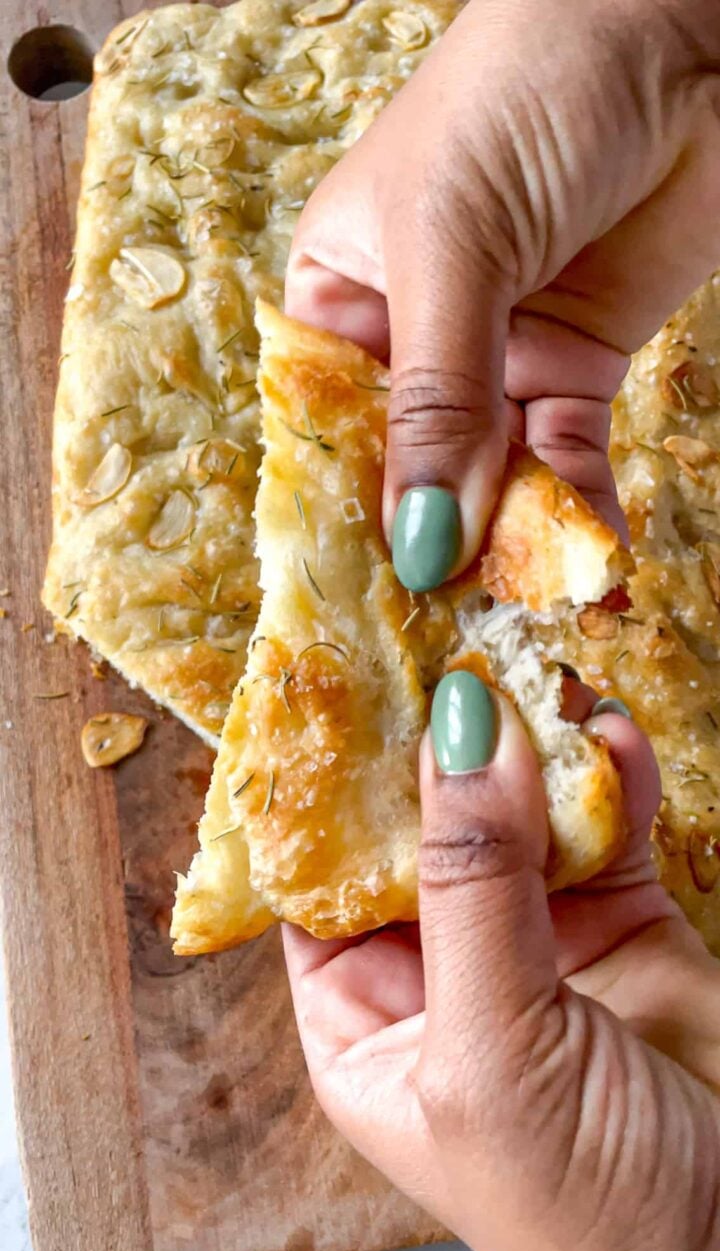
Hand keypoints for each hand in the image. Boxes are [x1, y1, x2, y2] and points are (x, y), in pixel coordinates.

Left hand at [284, 675, 719, 1250]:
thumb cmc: (584, 1210)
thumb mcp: (491, 1053)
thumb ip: (472, 888)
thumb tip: (457, 731)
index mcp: (367, 1020)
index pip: (318, 881)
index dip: (322, 791)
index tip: (330, 689)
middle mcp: (441, 968)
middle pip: (419, 829)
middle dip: (431, 745)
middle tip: (435, 644)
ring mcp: (534, 935)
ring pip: (514, 809)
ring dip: (524, 739)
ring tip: (527, 666)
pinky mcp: (622, 917)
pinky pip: (604, 821)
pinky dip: (607, 771)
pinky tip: (605, 729)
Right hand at [286, 0, 719, 586]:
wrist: (680, 33)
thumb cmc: (523, 93)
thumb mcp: (452, 241)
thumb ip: (437, 396)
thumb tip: (420, 542)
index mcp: (342, 295)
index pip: (326, 425)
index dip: (340, 513)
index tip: (356, 602)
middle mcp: (414, 339)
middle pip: (409, 469)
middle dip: (430, 545)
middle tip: (447, 636)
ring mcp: (497, 360)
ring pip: (490, 479)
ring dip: (510, 546)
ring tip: (524, 614)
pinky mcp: (575, 372)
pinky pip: (565, 466)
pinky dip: (575, 518)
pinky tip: (584, 570)